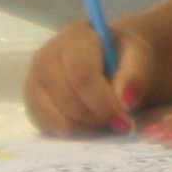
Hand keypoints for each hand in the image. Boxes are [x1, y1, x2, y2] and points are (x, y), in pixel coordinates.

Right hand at [25, 17, 150, 133]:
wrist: (106, 59)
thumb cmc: (121, 56)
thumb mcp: (139, 56)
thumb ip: (138, 74)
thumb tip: (126, 101)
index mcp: (74, 38)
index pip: (82, 75)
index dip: (104, 102)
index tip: (126, 119)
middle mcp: (46, 57)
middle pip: (70, 101)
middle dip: (99, 118)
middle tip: (120, 121)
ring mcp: (34, 82)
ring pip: (60, 119)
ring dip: (89, 127)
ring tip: (104, 116)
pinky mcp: (31, 104)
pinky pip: (51, 129)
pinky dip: (75, 133)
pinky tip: (88, 120)